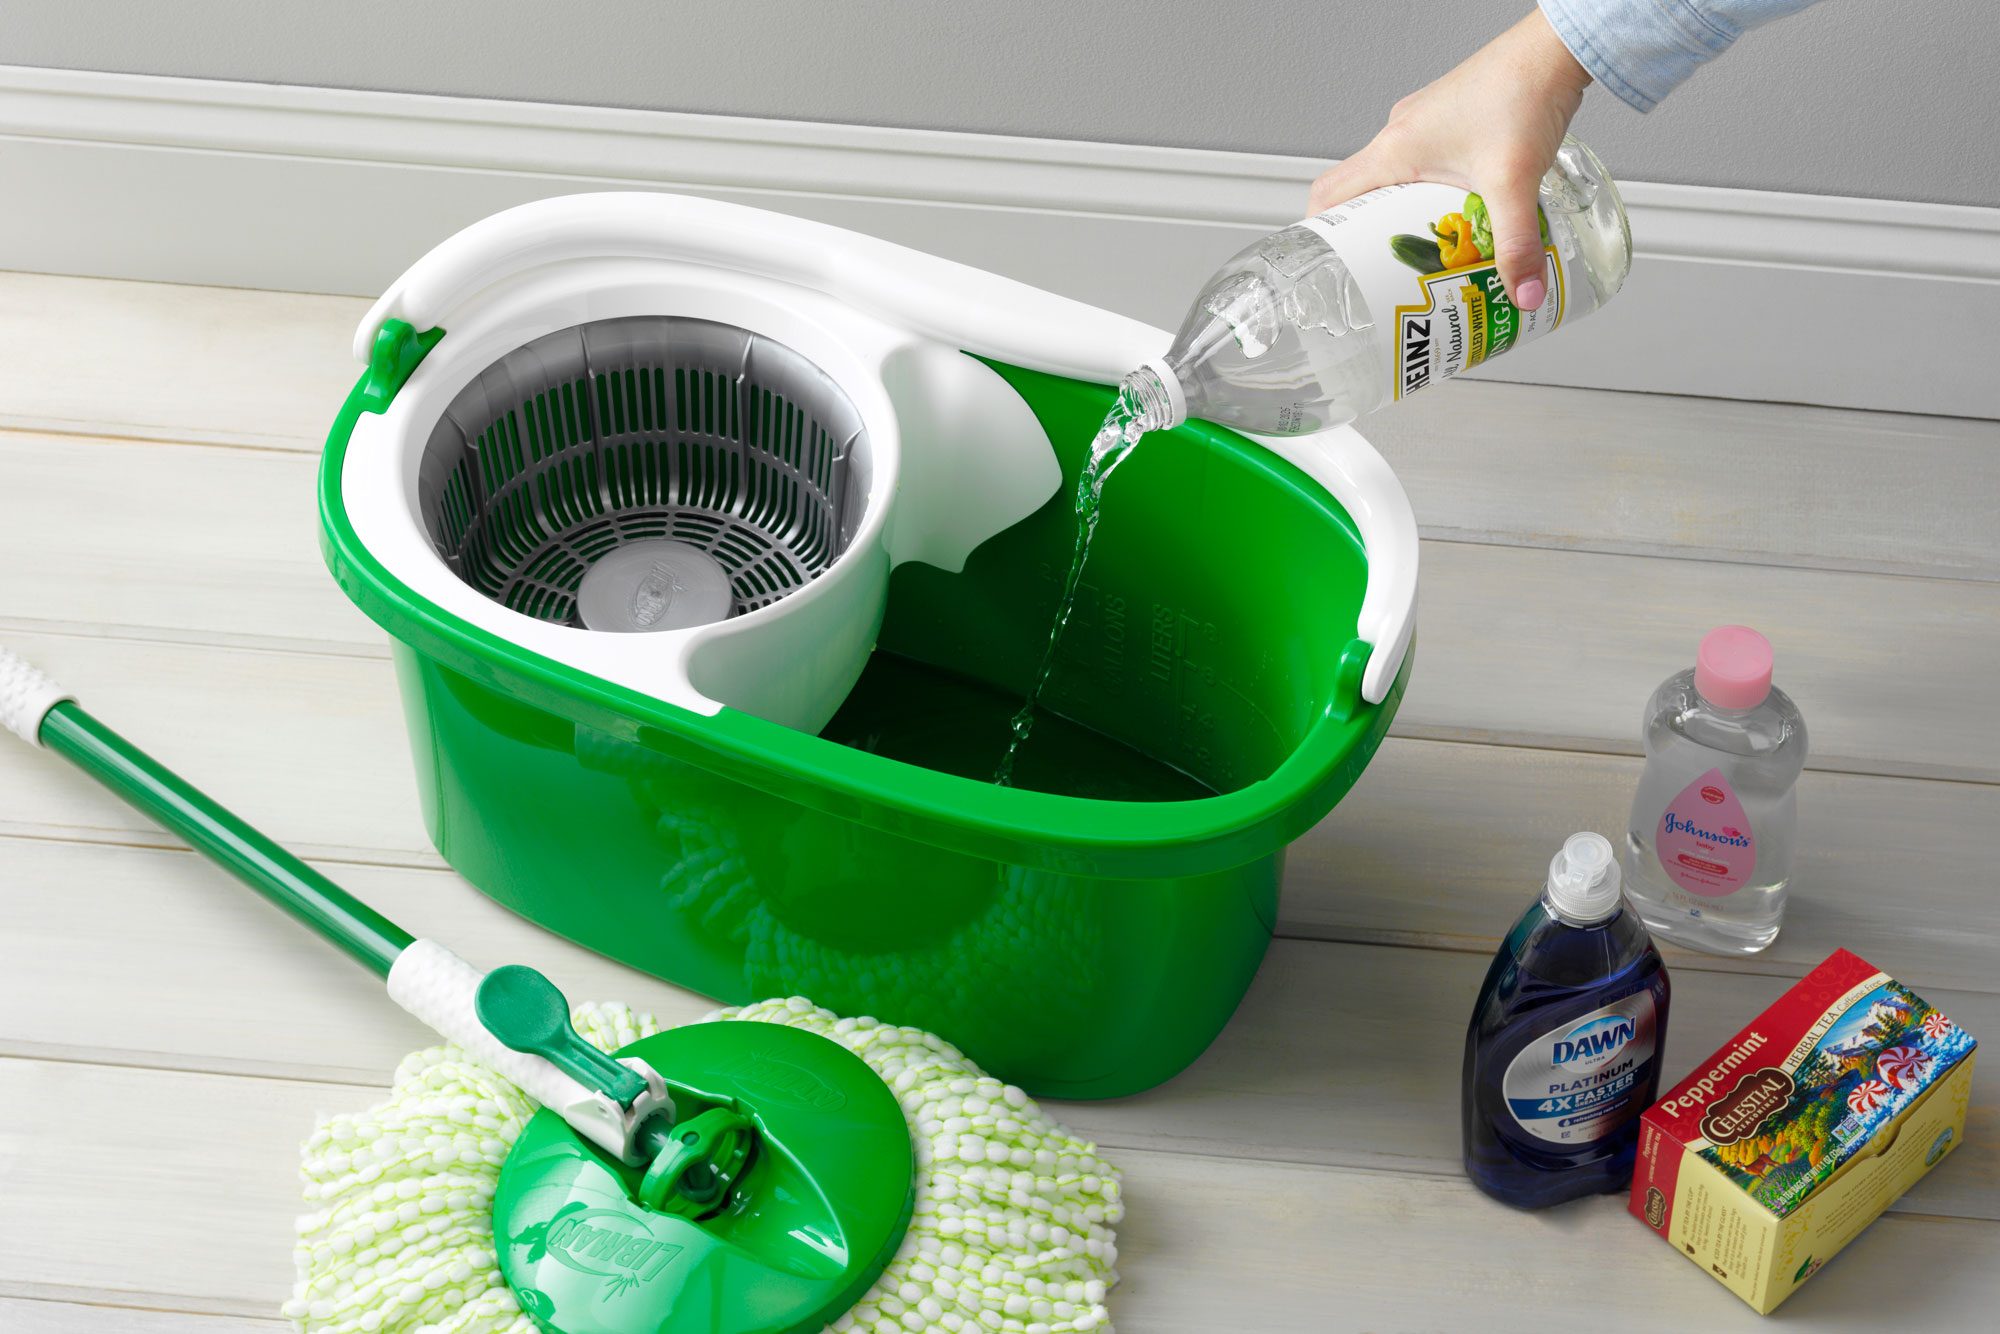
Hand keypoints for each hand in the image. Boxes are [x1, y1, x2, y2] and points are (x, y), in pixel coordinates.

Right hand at [1308, 10, 1590, 308]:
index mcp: (1394, 148)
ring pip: (1394, 179)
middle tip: (1388, 269)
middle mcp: (1400, 132)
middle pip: (1361, 193)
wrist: (1555, 47)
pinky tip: (1462, 209)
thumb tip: (1522, 294)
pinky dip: (1431, 191)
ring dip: (1405, 213)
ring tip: (1429, 247)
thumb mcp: (1514, 182)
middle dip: (1370, 235)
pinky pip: (1423, 163)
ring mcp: (1423, 123)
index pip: (1329, 195)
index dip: (1320, 234)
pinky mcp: (1449, 118)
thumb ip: (1517, 244)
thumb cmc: (1523, 90)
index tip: (1330, 266)